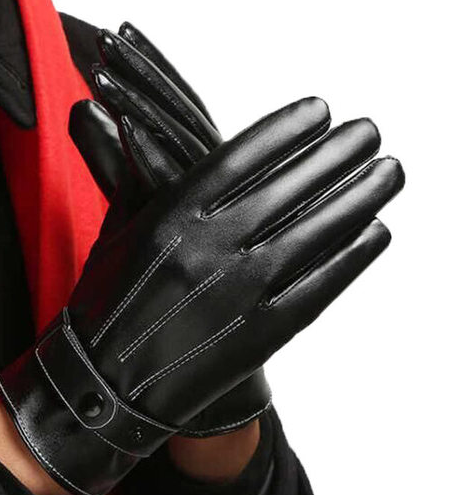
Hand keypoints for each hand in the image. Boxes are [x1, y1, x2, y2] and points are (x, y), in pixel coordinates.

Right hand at [0, 96, 403, 494]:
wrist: (106, 383)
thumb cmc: (109, 303)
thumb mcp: (115, 234)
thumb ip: (136, 179)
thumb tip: (133, 124)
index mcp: (170, 217)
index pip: (241, 158)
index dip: (285, 130)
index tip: (320, 110)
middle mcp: (209, 249)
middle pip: (288, 188)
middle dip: (336, 154)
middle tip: (368, 132)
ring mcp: (239, 293)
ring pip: (313, 233)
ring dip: (358, 197)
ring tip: (388, 171)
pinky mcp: (260, 334)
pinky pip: (317, 287)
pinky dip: (351, 257)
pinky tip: (375, 231)